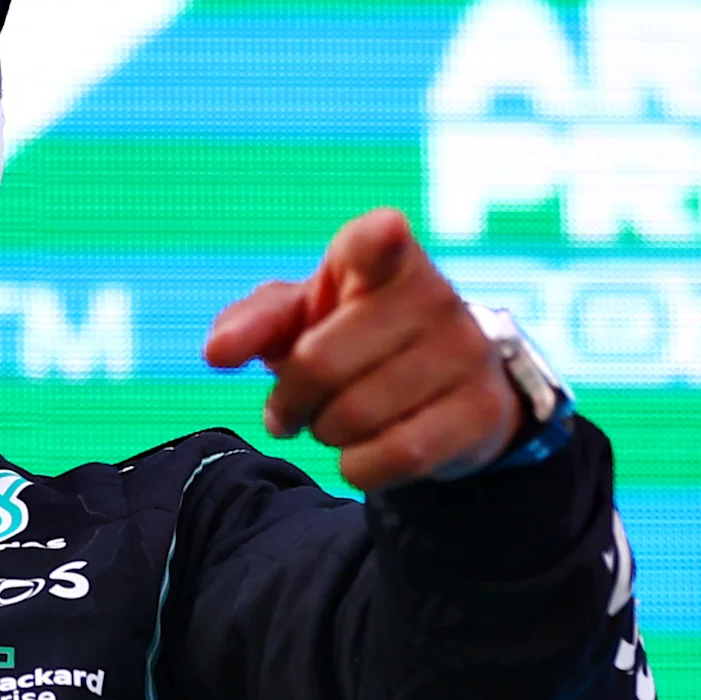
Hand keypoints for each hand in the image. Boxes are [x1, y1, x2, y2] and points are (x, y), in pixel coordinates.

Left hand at [200, 207, 520, 494]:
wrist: (443, 391)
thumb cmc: (355, 340)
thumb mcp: (303, 319)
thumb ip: (255, 323)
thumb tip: (218, 352)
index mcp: (386, 258)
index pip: (380, 239)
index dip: (377, 239)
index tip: (385, 233)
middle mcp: (434, 296)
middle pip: (320, 362)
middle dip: (290, 399)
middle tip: (290, 409)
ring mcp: (466, 353)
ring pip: (354, 416)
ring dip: (325, 433)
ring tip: (334, 423)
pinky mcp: (482, 411)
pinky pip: (394, 455)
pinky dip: (360, 466)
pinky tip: (365, 451)